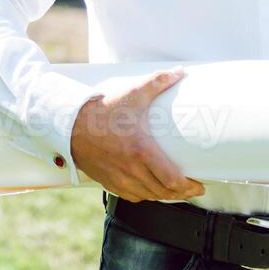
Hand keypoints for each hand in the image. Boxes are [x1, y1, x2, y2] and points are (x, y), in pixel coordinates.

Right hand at [69, 67, 204, 202]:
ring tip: (175, 189)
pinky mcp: (108, 182)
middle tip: (192, 188)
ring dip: (164, 195)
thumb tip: (179, 72)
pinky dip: (145, 195)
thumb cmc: (101, 110)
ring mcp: (119, 179)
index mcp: (141, 151)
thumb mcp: (132, 95)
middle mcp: (131, 170)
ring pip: (149, 196)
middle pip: (163, 192)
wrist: (69, 124)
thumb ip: (157, 83)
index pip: (172, 180)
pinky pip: (132, 196)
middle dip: (182, 193)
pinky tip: (150, 188)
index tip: (199, 184)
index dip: (189, 187)